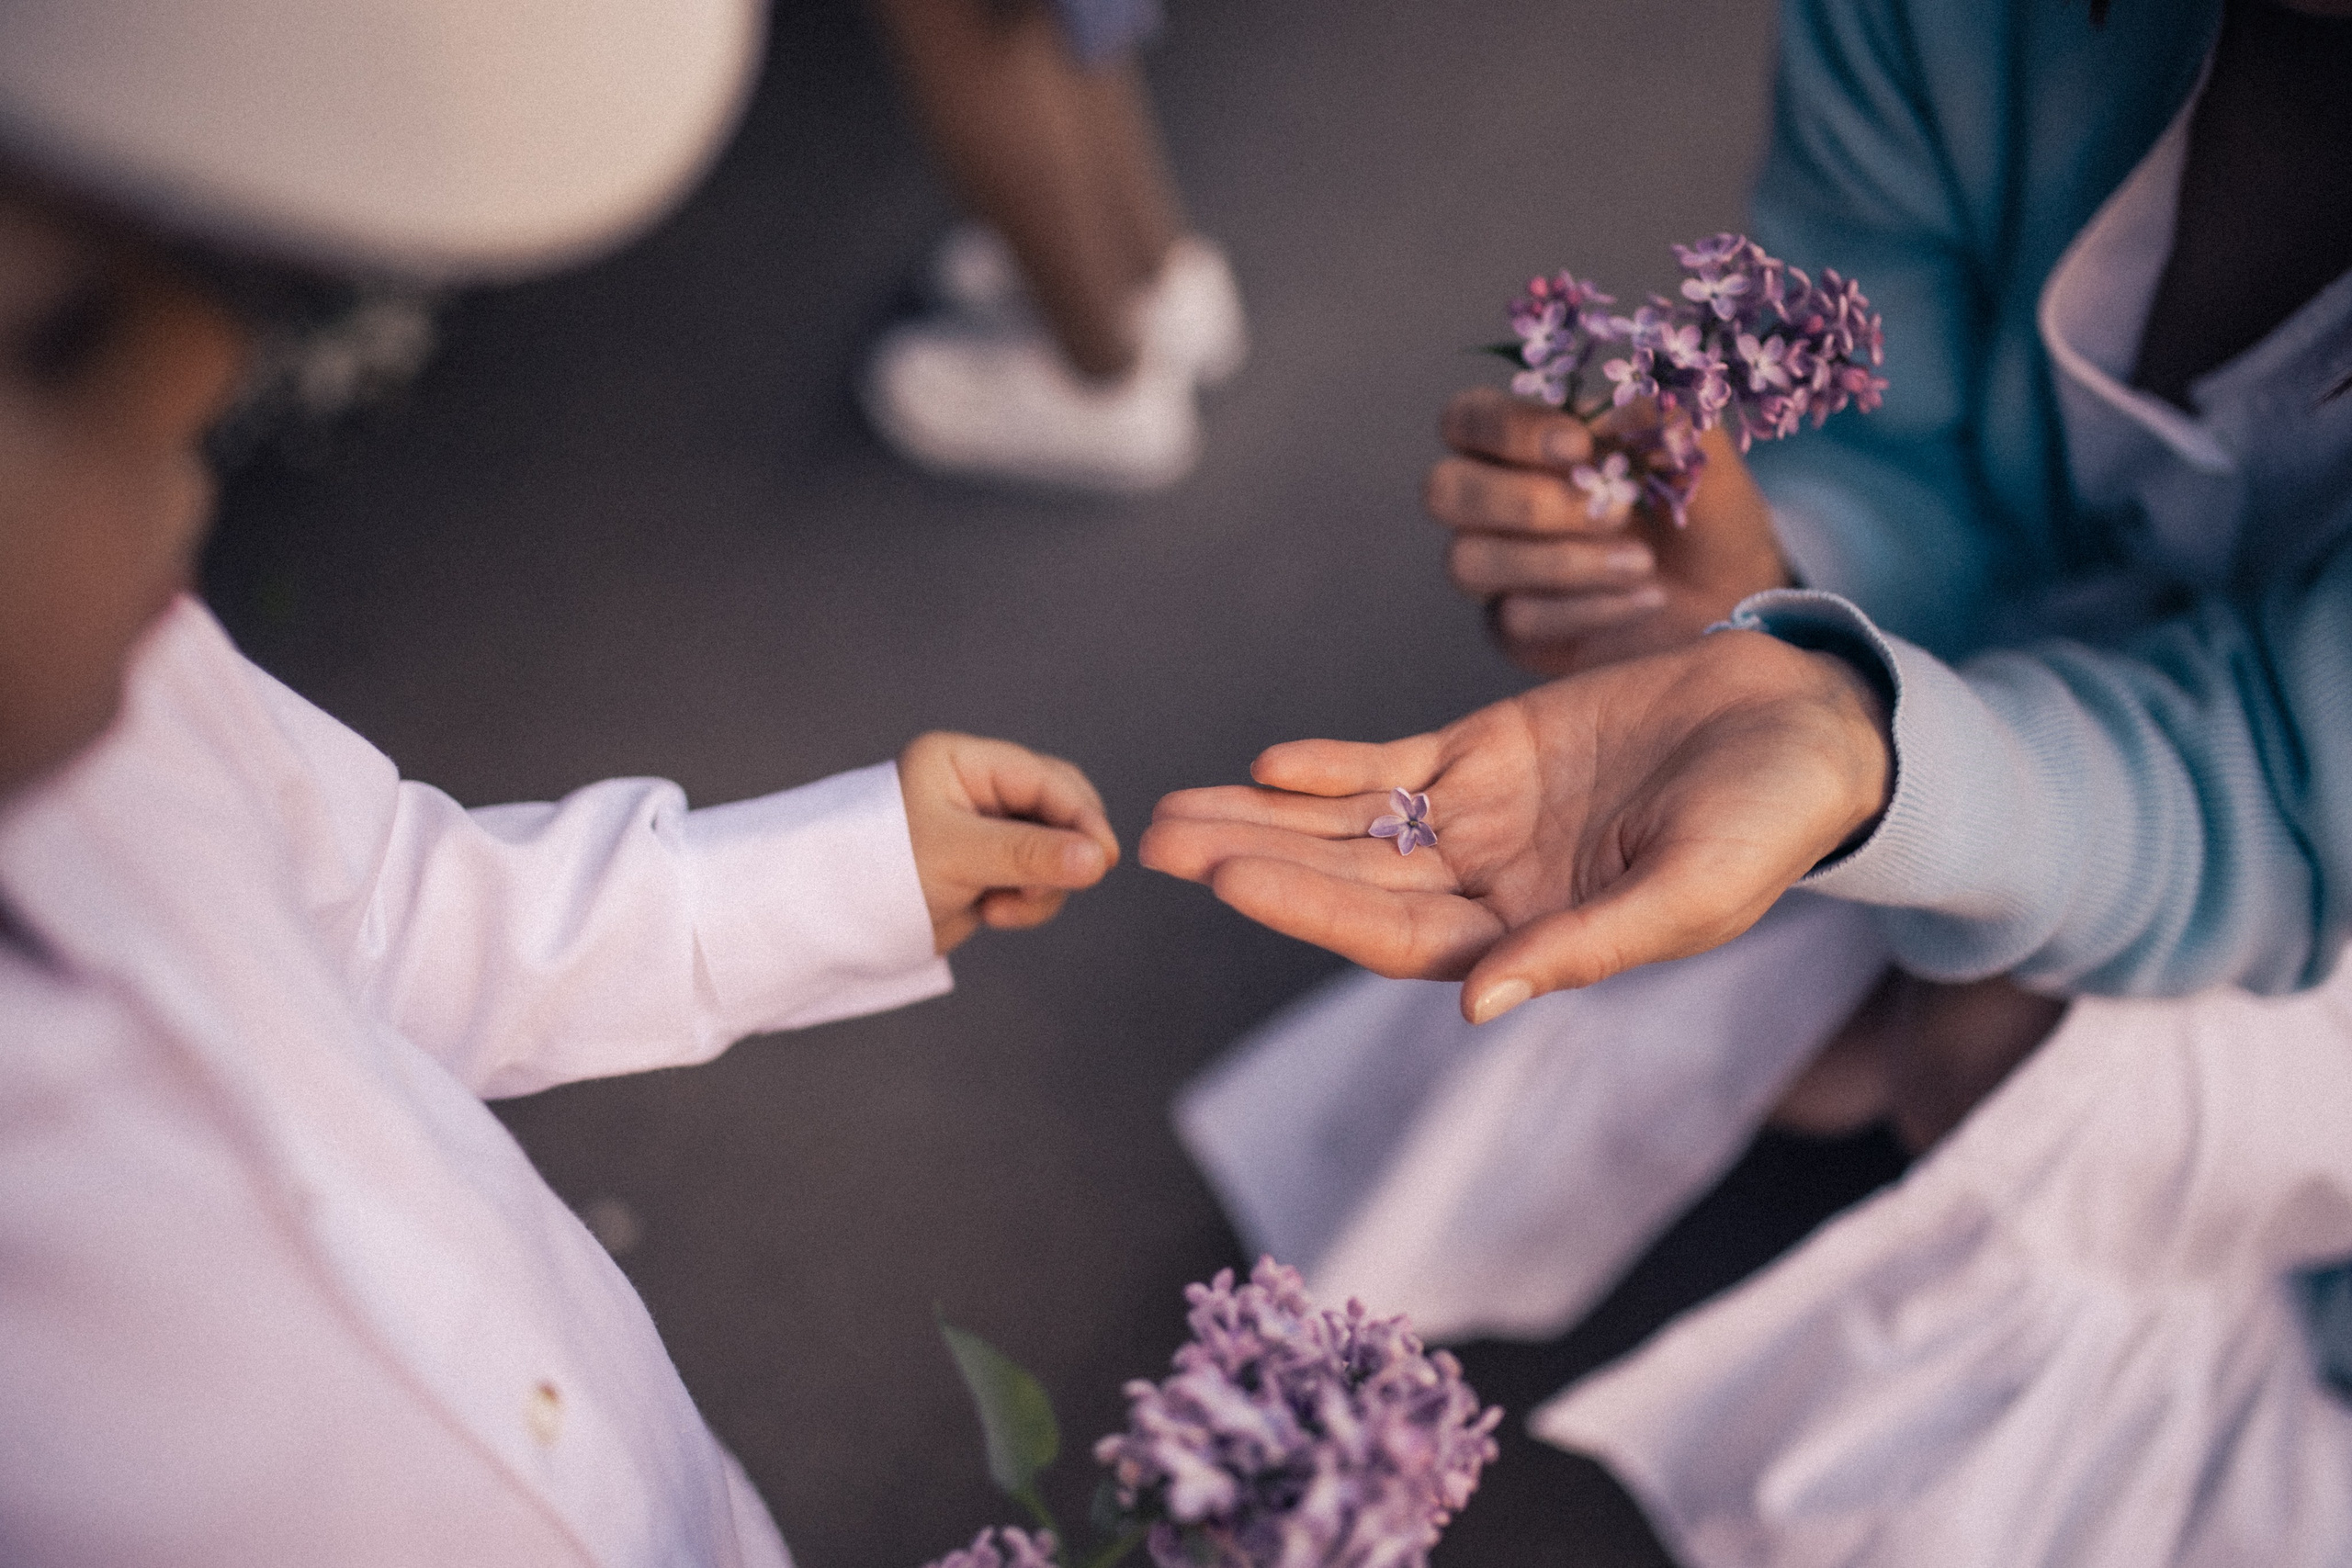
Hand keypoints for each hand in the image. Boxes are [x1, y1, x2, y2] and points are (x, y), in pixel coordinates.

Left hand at [898, 731, 1118, 954]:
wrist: (837, 924)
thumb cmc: (881, 871)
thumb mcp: (959, 857)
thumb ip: (1029, 855)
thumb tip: (1098, 859)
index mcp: (963, 761)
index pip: (1042, 778)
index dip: (1079, 816)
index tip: (1104, 857)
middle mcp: (976, 787)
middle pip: (1057, 808)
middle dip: (1064, 851)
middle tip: (1073, 883)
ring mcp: (983, 829)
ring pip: (1052, 848)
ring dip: (1044, 883)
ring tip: (1008, 908)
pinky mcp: (985, 867)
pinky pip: (1034, 878)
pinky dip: (1028, 901)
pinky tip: (996, 914)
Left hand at [1139, 631, 1889, 1021]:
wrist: (1806, 722)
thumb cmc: (1769, 822)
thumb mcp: (1690, 894)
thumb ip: (1583, 948)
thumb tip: (1473, 1008)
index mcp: (1531, 940)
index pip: (1393, 936)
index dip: (1309, 909)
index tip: (1225, 881)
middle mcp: (1491, 886)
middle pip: (1348, 881)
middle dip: (1253, 862)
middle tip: (1153, 846)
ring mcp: (1484, 817)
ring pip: (1351, 823)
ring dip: (1265, 817)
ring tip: (1174, 812)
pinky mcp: (1491, 749)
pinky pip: (1394, 761)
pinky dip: (1332, 763)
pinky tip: (1271, 762)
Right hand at [1426, 388, 1793, 673]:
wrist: (1734, 597)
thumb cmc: (1705, 515)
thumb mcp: (1701, 457)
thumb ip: (1666, 420)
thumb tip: (1624, 408)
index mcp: (1523, 442)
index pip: (1466, 419)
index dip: (1508, 430)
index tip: (1582, 446)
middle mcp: (1493, 502)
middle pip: (1442, 490)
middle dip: (1526, 502)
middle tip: (1615, 510)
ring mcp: (1497, 569)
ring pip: (1468, 561)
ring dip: (1561, 561)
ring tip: (1642, 561)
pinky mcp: (1513, 628)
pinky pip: (1516, 618)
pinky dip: (1588, 607)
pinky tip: (1646, 597)